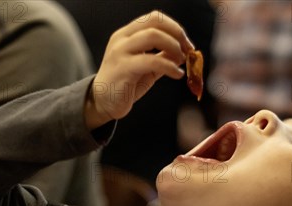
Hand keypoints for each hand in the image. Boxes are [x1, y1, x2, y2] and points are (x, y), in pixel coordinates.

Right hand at [85, 11, 193, 129]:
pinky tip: (177, 74)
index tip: (186, 44)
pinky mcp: (123, 68)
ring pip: (152, 36)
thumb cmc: (125, 83)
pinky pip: (151, 61)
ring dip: (173, 47)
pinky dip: (170, 66)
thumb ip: (162, 56)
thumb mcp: (147, 67)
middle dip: (177, 34)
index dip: (175, 28)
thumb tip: (184, 52)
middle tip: (188, 51)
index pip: (154, 18)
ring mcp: (120, 52)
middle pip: (155, 22)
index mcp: (127, 34)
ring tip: (181, 62)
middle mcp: (122, 38)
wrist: (103, 103)